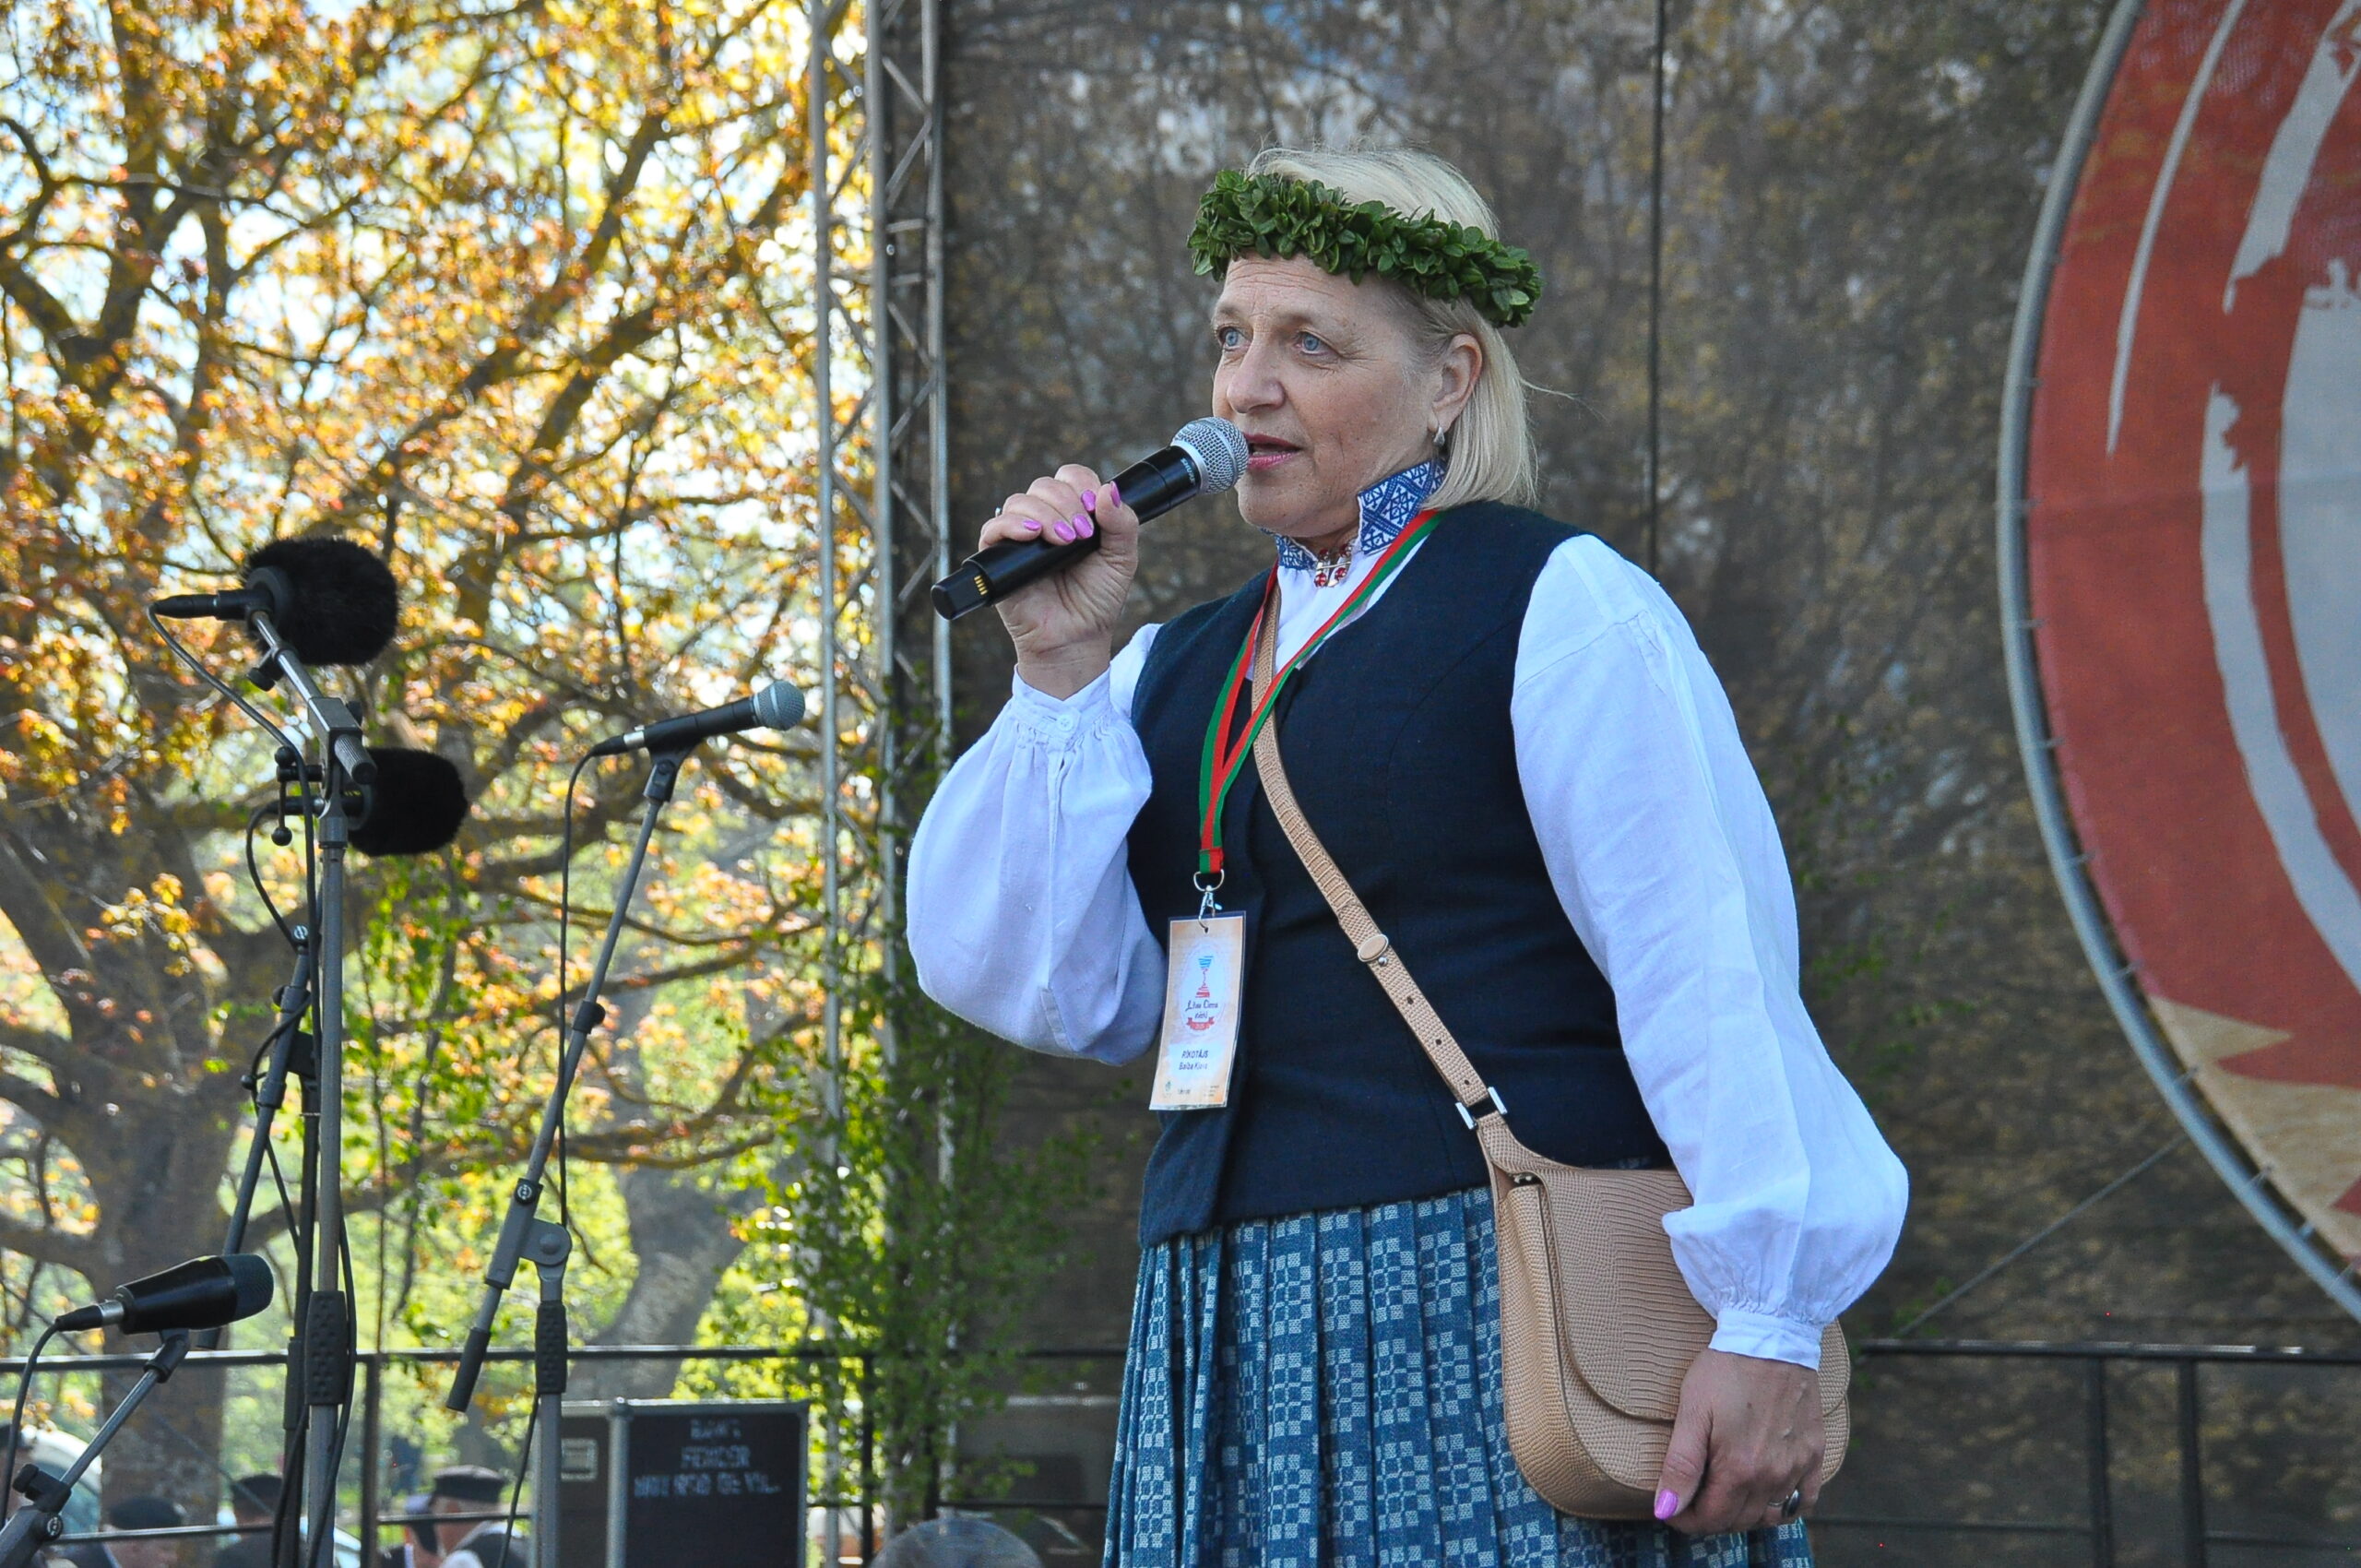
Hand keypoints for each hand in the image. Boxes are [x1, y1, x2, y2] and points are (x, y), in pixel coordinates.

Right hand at [979, 463, 1143, 696]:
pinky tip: (1033, 535)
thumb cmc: (1097, 601)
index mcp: (1073, 514)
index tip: (1095, 510)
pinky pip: (993, 527)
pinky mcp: (998, 557)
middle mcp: (1044, 520)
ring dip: (1046, 514)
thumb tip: (1109, 489)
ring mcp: (1020, 537)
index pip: (1070, 477)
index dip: (1082, 485)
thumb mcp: (1122, 560)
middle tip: (1082, 535)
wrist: (1076, 639)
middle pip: (1044, 485)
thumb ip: (1123, 523)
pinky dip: (1012, 525)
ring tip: (1064, 542)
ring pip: (1020, 501)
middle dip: (1066, 503)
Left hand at [1654, 1348, 1823, 1533]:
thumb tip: (1664, 1510)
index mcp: (1739, 1469)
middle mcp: (1773, 1476)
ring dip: (1742, 1514)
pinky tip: (1765, 1495)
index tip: (1670, 1509)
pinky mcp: (1814, 1454)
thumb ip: (1680, 1466)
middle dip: (1709, 1517)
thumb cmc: (1725, 1369)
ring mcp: (1797, 1467)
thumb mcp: (1693, 1412)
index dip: (1685, 1519)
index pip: (1710, 1519)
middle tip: (1691, 1500)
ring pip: (1767, 1516)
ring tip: (1722, 1496)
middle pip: (1737, 1521)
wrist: (1770, 1336)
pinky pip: (1803, 1501)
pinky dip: (1783, 1508)